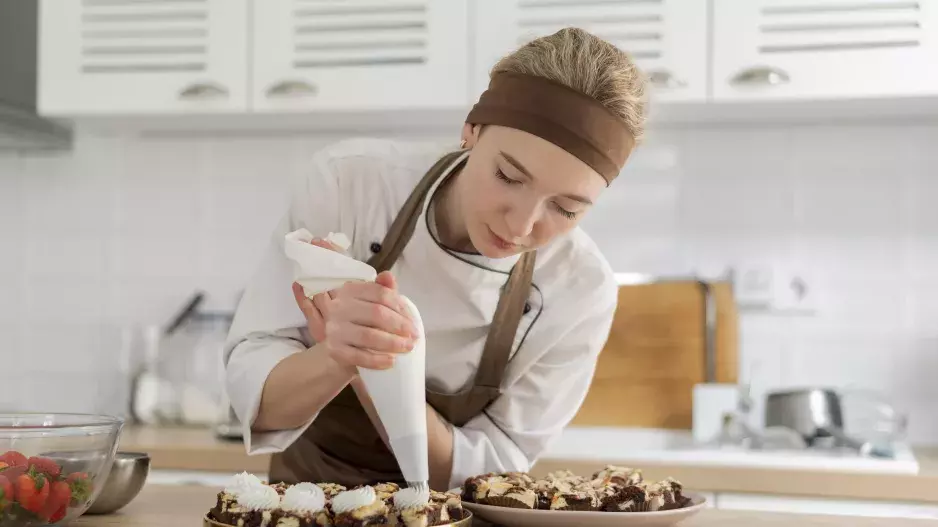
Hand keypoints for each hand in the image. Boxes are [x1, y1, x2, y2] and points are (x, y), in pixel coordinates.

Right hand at [292, 240, 417, 369]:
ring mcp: (334, 329)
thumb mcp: (372, 303)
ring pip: (368, 336)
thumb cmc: (361, 321)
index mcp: (350, 290)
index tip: (413, 321)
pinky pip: (359, 356)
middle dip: (400, 326)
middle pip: (377, 313)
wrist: (340, 346)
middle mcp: (339, 307)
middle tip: (414, 336)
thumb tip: (388, 276)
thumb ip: (383, 290)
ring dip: (393, 343)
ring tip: (407, 347)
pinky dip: (378, 360)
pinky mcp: (334, 350)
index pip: (381, 294)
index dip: (401, 308)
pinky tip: (391, 361)